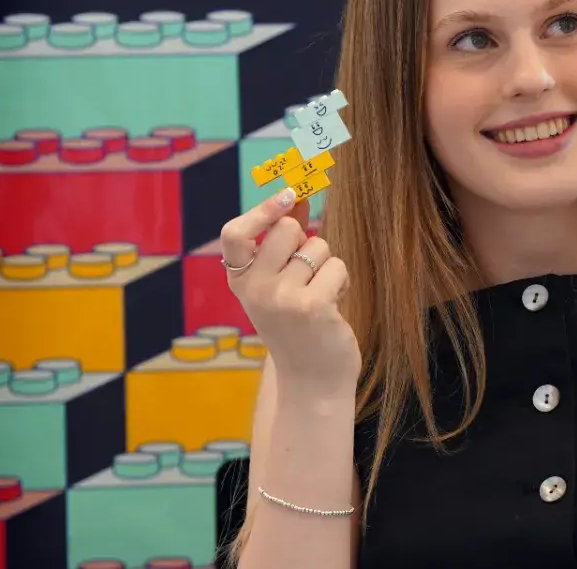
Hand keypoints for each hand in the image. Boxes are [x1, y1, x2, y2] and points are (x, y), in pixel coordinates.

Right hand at [220, 187, 359, 398]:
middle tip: (308, 275)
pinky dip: (342, 282)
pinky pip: (337, 267)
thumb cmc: (299, 325)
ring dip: (328, 267)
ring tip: (320, 296)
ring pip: (319, 247)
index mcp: (240, 280)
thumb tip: (296, 196)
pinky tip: (332, 306)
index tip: (288, 196)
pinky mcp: (312, 306)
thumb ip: (284, 243)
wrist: (311, 379)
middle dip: (307, 242)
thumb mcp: (280, 283)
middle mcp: (255, 288)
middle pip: (288, 228)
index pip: (234, 233)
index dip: (261, 210)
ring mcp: (281, 297)